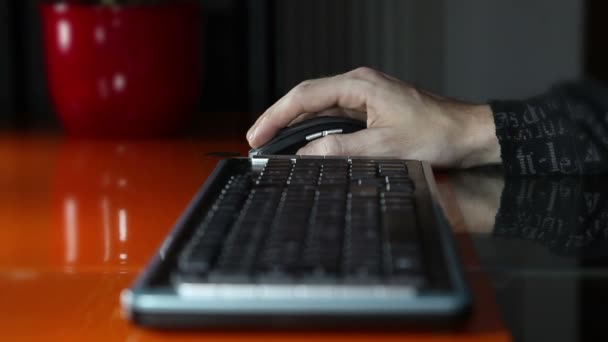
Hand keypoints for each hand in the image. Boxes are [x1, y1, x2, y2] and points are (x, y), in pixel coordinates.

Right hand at [247, 67, 500, 167]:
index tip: (257, 136)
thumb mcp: (384, 147)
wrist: (468, 133)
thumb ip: (341, 150)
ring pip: (320, 108)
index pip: (305, 96)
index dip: (276, 116)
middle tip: (258, 143)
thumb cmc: (436, 134)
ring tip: (274, 145)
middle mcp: (359, 86)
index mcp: (359, 86)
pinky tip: (306, 144)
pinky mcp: (371, 109)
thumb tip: (304, 156)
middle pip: (307, 99)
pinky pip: (335, 116)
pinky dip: (316, 130)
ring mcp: (365, 96)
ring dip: (296, 126)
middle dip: (280, 120)